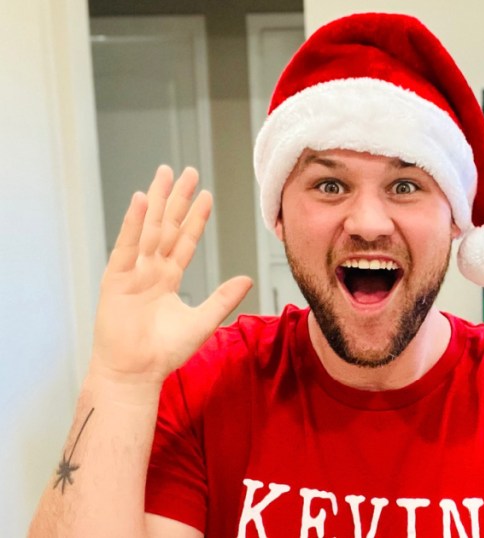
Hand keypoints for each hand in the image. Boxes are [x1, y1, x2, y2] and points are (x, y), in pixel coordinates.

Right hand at [90, 166, 251, 385]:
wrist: (136, 372)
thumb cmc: (165, 352)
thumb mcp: (204, 321)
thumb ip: (224, 298)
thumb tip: (247, 278)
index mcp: (168, 278)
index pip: (185, 240)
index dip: (195, 217)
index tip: (205, 195)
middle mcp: (150, 270)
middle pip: (166, 226)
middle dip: (176, 199)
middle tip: (186, 171)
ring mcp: (132, 272)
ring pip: (148, 229)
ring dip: (156, 201)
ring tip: (164, 174)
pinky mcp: (115, 279)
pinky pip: (127, 246)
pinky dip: (132, 223)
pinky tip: (140, 200)